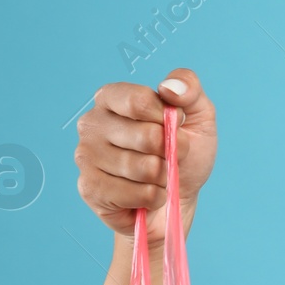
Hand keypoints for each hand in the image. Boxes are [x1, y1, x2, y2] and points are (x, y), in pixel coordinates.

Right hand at [75, 68, 217, 246]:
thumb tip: (169, 87)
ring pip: (145, 168)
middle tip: (170, 156)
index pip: (139, 100)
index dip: (167, 118)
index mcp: (111, 98)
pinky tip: (149, 194)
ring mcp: (86, 156)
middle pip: (146, 136)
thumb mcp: (198, 116)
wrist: (178, 198)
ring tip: (158, 176)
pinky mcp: (90, 188)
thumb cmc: (185, 155)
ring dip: (164, 176)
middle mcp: (91, 123)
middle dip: (172, 151)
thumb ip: (189, 88)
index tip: (176, 124)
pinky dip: (154, 197)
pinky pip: (138, 194)